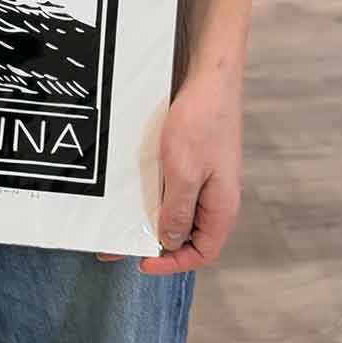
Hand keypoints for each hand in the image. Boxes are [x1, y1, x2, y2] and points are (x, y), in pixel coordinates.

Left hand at [120, 60, 244, 273]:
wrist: (209, 78)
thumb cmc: (202, 122)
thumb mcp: (184, 172)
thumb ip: (178, 211)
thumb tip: (170, 242)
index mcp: (222, 208)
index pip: (203, 252)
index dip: (174, 263)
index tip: (143, 262)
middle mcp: (216, 199)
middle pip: (188, 236)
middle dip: (154, 244)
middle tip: (120, 244)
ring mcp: (206, 180)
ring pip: (177, 212)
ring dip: (150, 219)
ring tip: (119, 223)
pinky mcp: (194, 163)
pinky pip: (173, 190)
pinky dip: (153, 197)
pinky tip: (131, 194)